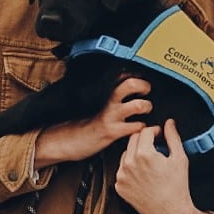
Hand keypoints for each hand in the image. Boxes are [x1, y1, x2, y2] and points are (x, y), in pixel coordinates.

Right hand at [33, 77, 151, 167]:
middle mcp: (108, 101)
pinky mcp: (112, 132)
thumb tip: (128, 89)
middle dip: (144, 86)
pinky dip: (145, 128)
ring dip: (147, 107)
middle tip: (146, 91)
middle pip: (131, 84)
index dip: (137, 74)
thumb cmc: (83, 123)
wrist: (66, 139)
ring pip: (137, 105)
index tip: (142, 78)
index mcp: (104, 92)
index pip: (123, 74)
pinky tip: (146, 129)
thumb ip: (110, 95)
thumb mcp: (95, 103)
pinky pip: (136, 127)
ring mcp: (110, 116)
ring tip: (146, 110)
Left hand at [115, 120, 213, 213]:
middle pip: (133, 140)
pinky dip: (131, 168)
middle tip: (156, 146)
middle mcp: (129, 164)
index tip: (160, 134)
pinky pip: (122, 170)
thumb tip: (169, 123)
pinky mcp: (119, 186)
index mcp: (144, 154)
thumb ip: (173, 137)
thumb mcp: (179, 158)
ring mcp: (122, 176)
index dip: (155, 130)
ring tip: (150, 162)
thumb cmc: (177, 187)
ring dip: (136, 153)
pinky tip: (143, 175)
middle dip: (145, 140)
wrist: (170, 213)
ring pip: (126, 154)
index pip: (144, 131)